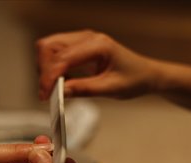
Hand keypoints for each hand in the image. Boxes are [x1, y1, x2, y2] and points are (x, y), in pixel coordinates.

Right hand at [37, 30, 158, 99]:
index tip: (45, 95)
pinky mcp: (78, 47)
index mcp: (98, 45)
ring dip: (46, 69)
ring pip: (49, 48)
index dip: (50, 77)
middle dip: (44, 70)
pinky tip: (62, 82)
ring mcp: (82, 40)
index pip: (63, 58)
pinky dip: (53, 68)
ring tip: (54, 89)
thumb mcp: (111, 89)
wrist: (146, 75)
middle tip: (47, 93)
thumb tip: (61, 92)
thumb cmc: (134, 79)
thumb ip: (84, 89)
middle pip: (49, 46)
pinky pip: (56, 53)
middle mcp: (87, 38)